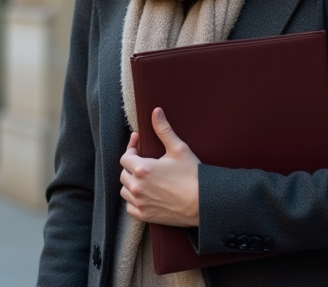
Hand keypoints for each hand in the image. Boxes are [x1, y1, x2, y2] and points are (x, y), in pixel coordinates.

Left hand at [119, 108, 200, 226]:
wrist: (203, 203)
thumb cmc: (192, 175)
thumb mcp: (179, 149)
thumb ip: (163, 130)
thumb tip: (155, 111)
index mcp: (143, 169)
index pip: (125, 157)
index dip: (131, 148)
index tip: (138, 143)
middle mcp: (138, 187)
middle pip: (123, 174)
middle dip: (131, 166)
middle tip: (143, 161)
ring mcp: (141, 203)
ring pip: (125, 191)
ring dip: (131, 183)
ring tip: (143, 177)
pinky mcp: (146, 216)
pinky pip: (130, 207)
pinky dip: (134, 201)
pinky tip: (144, 194)